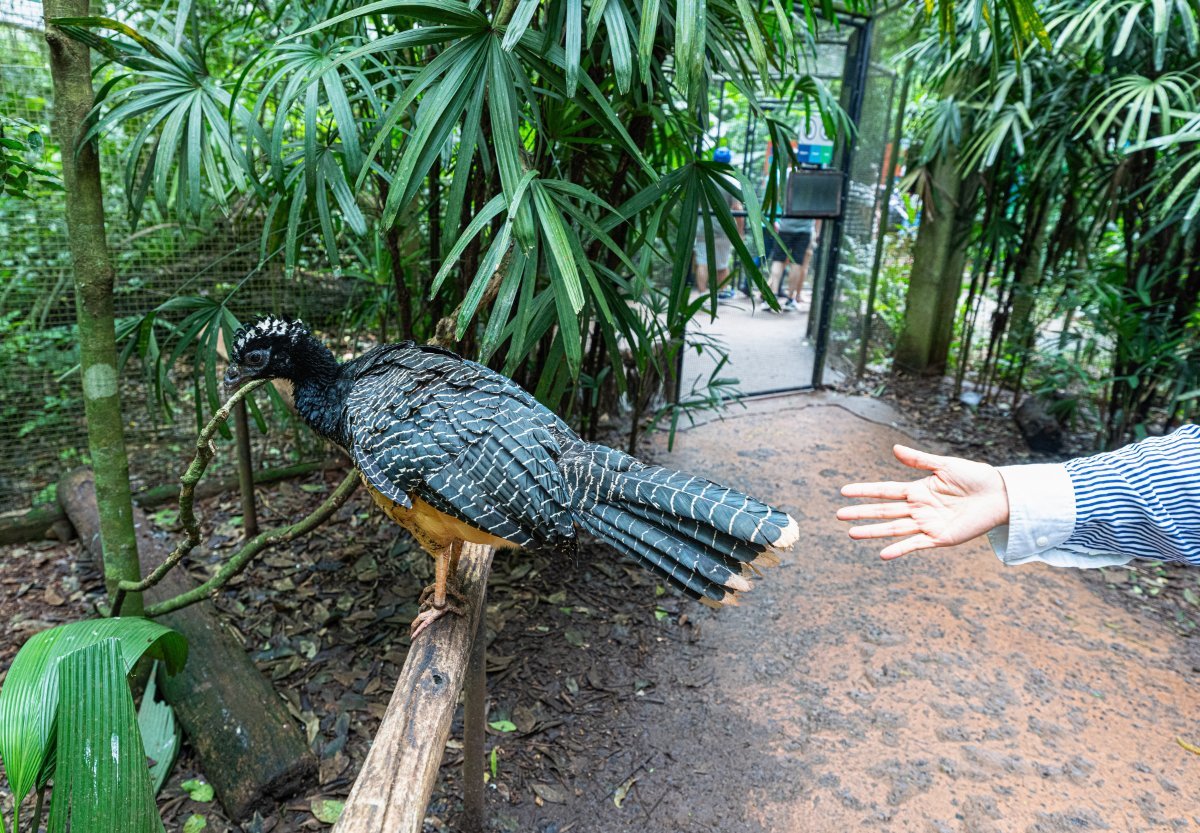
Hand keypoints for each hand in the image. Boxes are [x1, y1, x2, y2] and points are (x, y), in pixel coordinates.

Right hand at [837, 445, 1009, 559]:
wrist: (1000, 495)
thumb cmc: (975, 477)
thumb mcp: (945, 464)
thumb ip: (918, 460)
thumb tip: (893, 449)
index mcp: (917, 489)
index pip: (884, 491)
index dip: (864, 491)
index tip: (843, 491)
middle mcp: (918, 508)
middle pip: (884, 511)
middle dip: (861, 513)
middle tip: (839, 515)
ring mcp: (927, 524)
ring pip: (893, 528)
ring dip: (873, 532)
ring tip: (851, 534)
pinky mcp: (940, 538)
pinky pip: (915, 545)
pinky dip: (899, 550)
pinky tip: (883, 554)